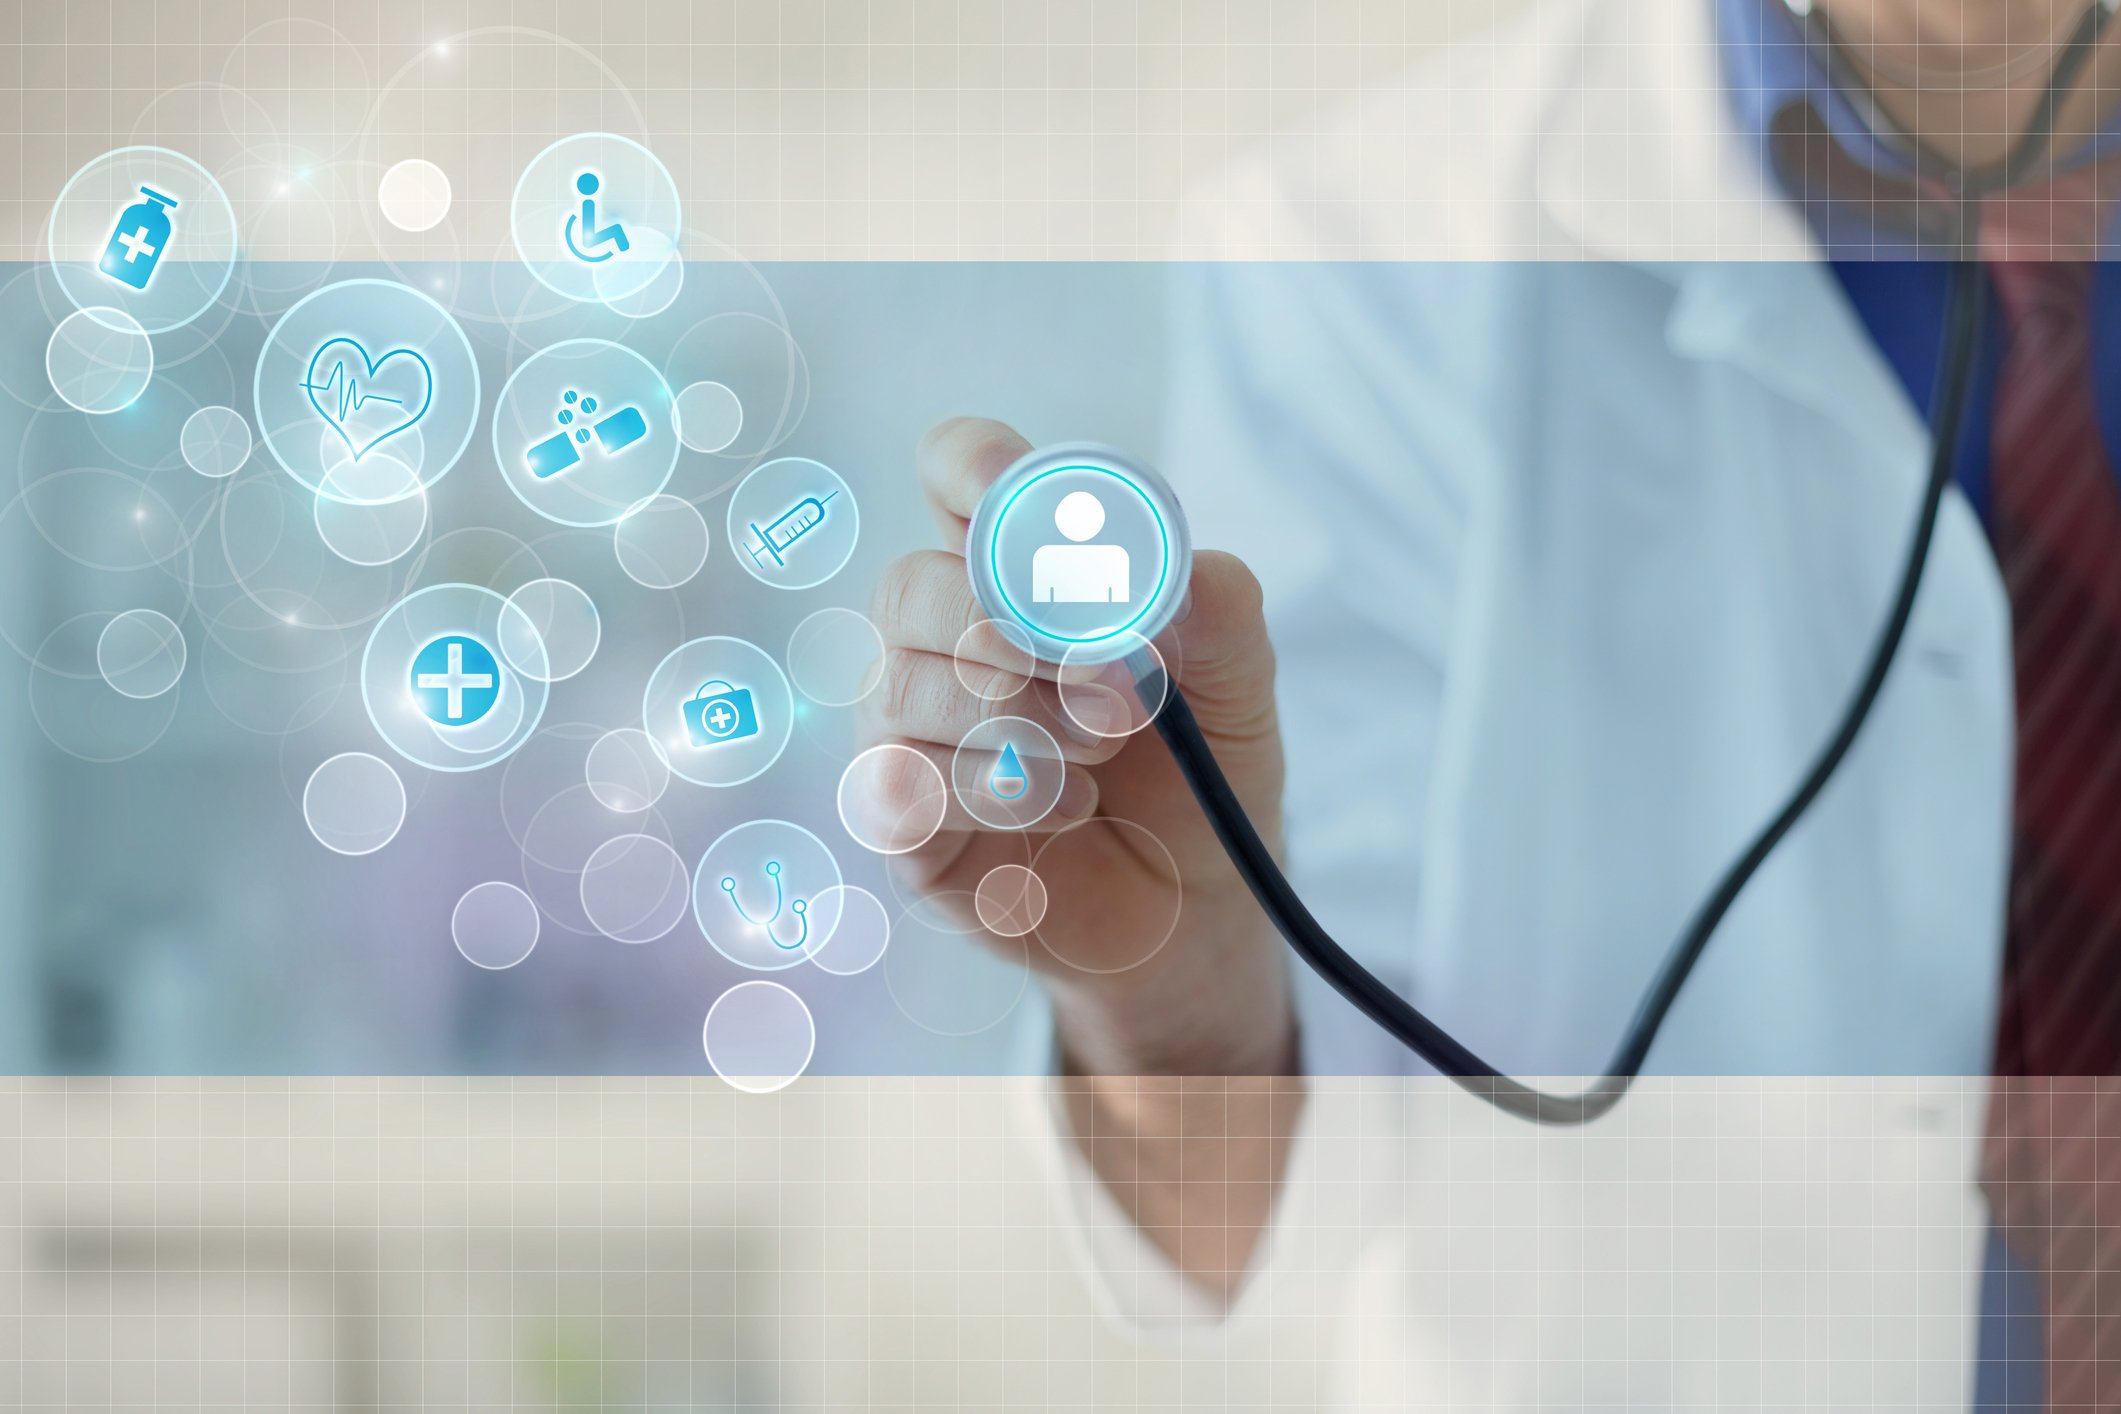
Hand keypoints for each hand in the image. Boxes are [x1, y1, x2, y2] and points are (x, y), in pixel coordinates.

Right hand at [852, 417, 1295, 1077]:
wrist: (1200, 907)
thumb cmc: (1202, 771)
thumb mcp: (1240, 683)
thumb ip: (1217, 610)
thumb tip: (1176, 571)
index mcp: (1016, 571)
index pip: (957, 476)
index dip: (970, 466)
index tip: (1006, 492)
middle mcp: (945, 640)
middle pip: (909, 586)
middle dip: (1010, 631)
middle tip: (1119, 693)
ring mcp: (912, 732)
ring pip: (904, 690)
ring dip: (1020, 723)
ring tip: (1105, 761)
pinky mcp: (904, 824)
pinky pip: (896, 789)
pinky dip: (989, 796)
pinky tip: (1062, 810)